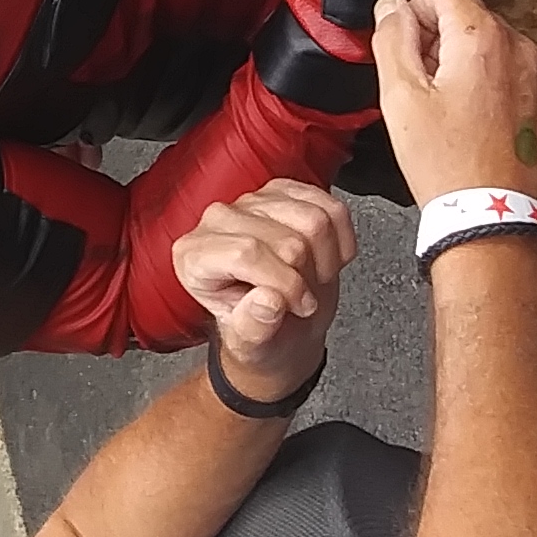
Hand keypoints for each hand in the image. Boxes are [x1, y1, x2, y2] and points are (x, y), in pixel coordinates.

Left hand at [176, 180, 355, 397]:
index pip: (247, 254)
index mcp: (194, 255)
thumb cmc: (258, 329)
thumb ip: (254, 327)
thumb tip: (268, 300)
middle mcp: (218, 221)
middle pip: (288, 241)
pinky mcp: (286, 192)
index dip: (285, 284)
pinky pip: (332, 208)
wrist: (279, 322)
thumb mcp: (250, 345)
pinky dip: (341, 239)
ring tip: (312, 279)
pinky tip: (326, 258)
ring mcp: (254, 201)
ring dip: (326, 259)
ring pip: (314, 220)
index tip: (298, 306)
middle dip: (307, 279)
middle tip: (302, 300)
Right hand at [370, 0, 536, 204]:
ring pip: (503, 52)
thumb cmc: (446, 165)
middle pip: (474, 19)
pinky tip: (491, 130)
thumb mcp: (399, 97)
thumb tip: (393, 5)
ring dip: (480, 71)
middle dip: (448, 44)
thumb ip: (393, 37)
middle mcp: (521, 49)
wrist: (494, 220)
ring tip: (462, 118)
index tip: (413, 46)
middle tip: (431, 93)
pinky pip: (530, 83)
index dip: (417, 10)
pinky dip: (510, 97)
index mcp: (479, 38)